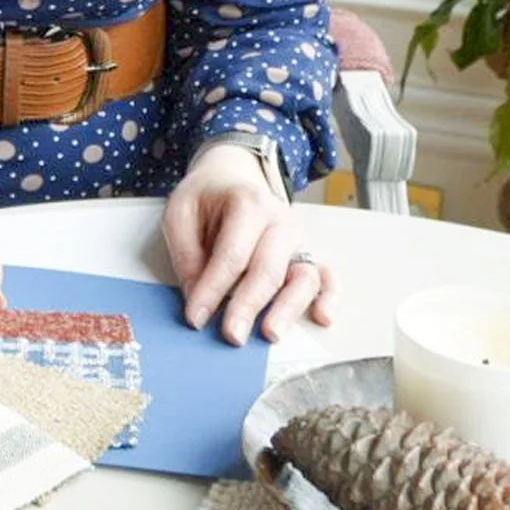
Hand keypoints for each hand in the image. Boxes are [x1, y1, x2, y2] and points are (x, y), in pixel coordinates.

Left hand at [161, 144, 336, 344]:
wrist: (232, 174)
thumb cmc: (206, 196)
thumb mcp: (180, 212)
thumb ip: (186, 254)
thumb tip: (197, 298)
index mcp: (247, 203)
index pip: (232, 254)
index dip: (213, 289)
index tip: (195, 317)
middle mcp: (280, 222)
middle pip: (268, 269)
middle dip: (249, 306)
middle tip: (231, 335)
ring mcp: (297, 240)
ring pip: (303, 277)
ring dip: (288, 308)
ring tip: (270, 334)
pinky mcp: (305, 254)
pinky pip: (326, 277)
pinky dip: (329, 297)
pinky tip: (321, 317)